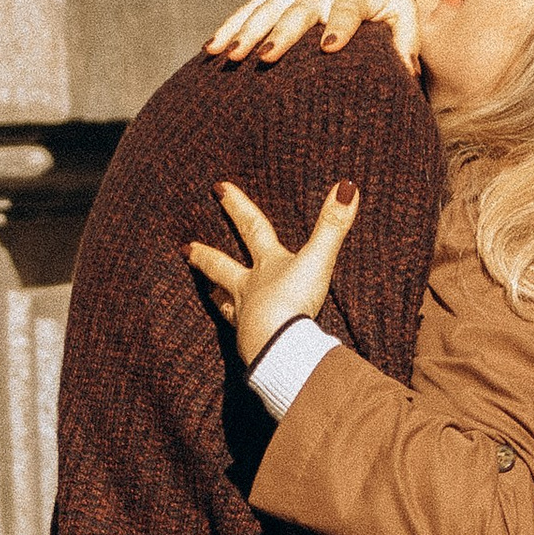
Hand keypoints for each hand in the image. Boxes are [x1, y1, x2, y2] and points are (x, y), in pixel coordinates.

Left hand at [187, 177, 361, 364]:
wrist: (279, 346)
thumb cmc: (293, 300)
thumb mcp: (317, 259)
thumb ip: (332, 225)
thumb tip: (347, 187)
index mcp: (266, 266)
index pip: (252, 228)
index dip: (237, 206)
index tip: (218, 188)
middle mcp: (249, 290)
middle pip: (222, 268)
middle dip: (205, 257)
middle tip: (186, 250)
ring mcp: (246, 319)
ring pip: (226, 305)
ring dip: (217, 297)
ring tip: (208, 293)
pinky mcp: (251, 347)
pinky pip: (243, 338)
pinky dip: (242, 335)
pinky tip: (243, 338)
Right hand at [205, 0, 418, 70]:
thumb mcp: (403, 8)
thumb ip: (407, 40)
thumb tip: (409, 78)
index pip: (346, 13)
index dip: (339, 28)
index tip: (330, 47)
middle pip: (296, 14)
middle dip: (279, 35)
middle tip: (262, 58)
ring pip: (265, 12)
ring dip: (245, 33)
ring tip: (228, 57)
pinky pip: (248, 9)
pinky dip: (229, 26)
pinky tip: (211, 49)